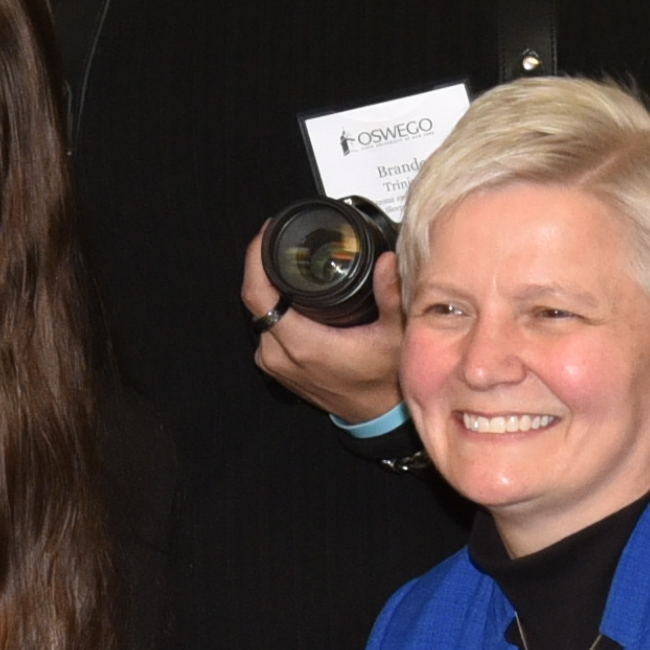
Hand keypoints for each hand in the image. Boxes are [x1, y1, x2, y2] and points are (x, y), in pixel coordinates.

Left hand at [238, 223, 412, 426]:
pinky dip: (273, 306)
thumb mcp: (395, 334)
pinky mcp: (277, 367)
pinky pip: (264, 327)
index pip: (258, 294)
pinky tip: (288, 292)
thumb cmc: (385, 380)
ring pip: (258, 313)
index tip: (267, 234)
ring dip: (267, 287)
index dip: (255, 259)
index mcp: (301, 343)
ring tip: (283, 261)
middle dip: (261, 266)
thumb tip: (387, 260)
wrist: (378, 415)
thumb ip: (391, 295)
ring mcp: (274, 363)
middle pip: (254, 299)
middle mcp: (279, 355)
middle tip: (277, 240)